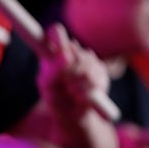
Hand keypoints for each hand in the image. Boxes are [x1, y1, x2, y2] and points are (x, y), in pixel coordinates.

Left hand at [37, 24, 116, 147]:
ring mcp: (89, 60)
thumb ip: (52, 70)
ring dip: (78, 85)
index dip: (58, 37)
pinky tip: (81, 96)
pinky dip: (87, 92)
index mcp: (54, 50)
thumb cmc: (55, 97)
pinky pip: (97, 80)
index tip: (60, 50)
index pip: (56, 32)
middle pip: (76, 52)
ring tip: (72, 92)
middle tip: (65, 84)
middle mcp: (73, 51)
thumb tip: (64, 56)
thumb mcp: (47, 85)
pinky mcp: (102, 72)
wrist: (73, 115)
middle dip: (70, 72)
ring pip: (88, 67)